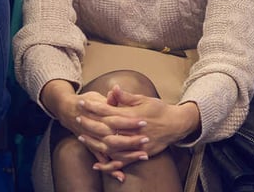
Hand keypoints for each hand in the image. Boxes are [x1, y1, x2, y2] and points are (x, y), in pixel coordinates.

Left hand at [76, 86, 198, 172]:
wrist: (176, 124)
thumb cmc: (159, 109)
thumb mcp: (144, 99)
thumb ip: (126, 96)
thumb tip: (113, 88)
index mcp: (132, 115)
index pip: (108, 111)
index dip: (93, 107)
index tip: (82, 102)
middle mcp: (133, 130)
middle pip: (106, 129)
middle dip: (90, 123)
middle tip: (77, 117)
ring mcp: (136, 143)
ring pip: (111, 146)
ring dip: (95, 142)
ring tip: (81, 136)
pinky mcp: (140, 154)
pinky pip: (122, 161)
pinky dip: (109, 165)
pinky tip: (97, 165)